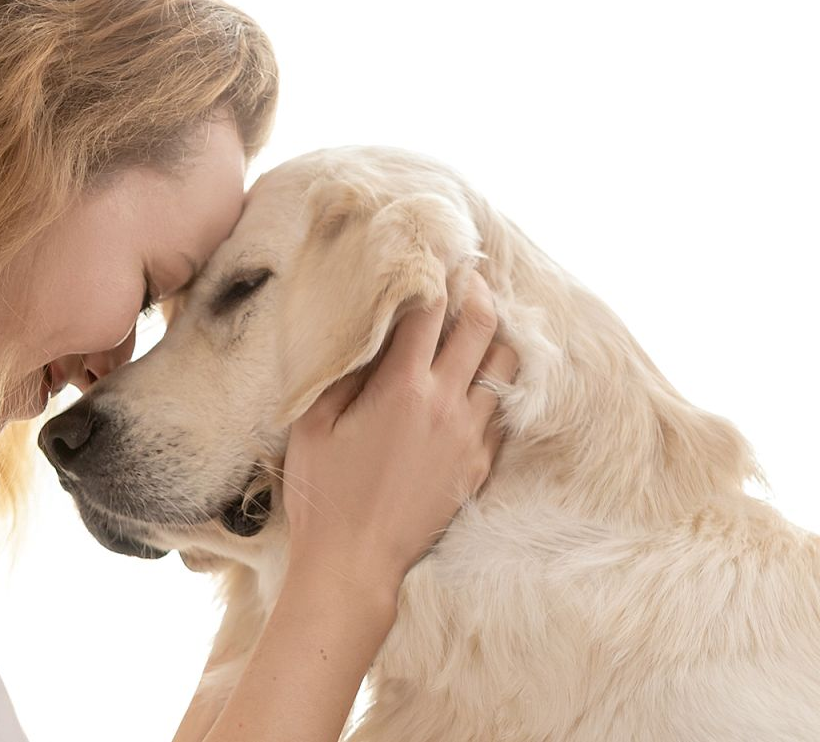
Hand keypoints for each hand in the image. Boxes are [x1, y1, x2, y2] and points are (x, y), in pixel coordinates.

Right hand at [279, 270, 517, 595]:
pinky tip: (482, 380)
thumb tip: (364, 334)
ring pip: (505, 368)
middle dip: (476, 292)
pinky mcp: (479, 467)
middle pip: (480, 328)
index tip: (431, 256)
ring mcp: (470, 437)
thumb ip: (342, 372)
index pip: (429, 312)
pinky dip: (496, 386)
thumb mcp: (313, 424)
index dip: (432, 277)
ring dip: (495, 337)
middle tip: (469, 275)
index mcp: (402, 388)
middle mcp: (446, 405)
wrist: (355, 563)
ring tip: (482, 322)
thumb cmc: (323, 492)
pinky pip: (502, 412)